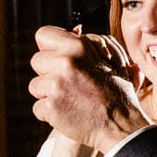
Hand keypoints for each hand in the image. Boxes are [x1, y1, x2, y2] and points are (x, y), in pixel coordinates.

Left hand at [30, 26, 145, 151]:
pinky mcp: (50, 107)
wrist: (121, 126)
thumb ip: (91, 43)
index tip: (57, 58)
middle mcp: (64, 62)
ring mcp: (55, 85)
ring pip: (35, 86)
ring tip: (70, 101)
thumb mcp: (112, 59)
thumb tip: (74, 29)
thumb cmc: (119, 94)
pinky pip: (38, 108)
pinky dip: (49, 114)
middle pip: (37, 61)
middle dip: (48, 73)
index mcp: (78, 47)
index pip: (43, 35)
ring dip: (48, 94)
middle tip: (68, 84)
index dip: (49, 47)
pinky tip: (68, 114)